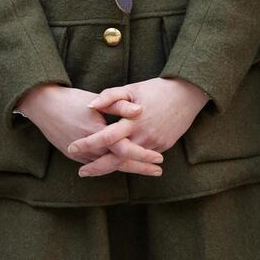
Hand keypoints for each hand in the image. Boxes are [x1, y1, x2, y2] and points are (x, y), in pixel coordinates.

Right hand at [17, 84, 163, 174]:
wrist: (43, 106)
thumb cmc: (72, 100)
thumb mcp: (98, 100)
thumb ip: (120, 105)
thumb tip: (140, 110)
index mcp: (98, 135)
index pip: (126, 151)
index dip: (144, 156)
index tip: (159, 159)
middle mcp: (90, 149)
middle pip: (120, 164)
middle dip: (140, 169)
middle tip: (159, 172)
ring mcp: (81, 156)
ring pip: (109, 167)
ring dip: (128, 169)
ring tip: (147, 171)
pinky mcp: (74, 157)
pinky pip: (98, 164)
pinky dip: (113, 166)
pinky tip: (125, 166)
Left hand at [67, 77, 208, 176]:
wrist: (186, 95)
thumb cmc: (156, 89)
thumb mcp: (131, 88)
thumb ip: (109, 96)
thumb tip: (90, 106)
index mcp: (133, 120)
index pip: (106, 136)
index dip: (88, 144)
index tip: (72, 148)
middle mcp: (143, 135)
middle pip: (117, 158)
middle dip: (97, 167)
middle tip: (81, 171)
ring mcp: (155, 143)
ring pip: (130, 162)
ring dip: (112, 168)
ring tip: (95, 170)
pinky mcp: (163, 146)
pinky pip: (143, 158)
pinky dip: (129, 162)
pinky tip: (116, 164)